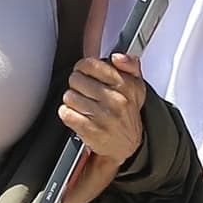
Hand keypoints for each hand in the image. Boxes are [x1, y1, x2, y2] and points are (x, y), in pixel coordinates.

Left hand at [57, 53, 145, 202]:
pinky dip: (68, 114)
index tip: (86, 73)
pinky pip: (65, 113)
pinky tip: (78, 116)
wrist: (129, 145)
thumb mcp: (136, 86)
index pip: (91, 65)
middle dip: (77, 85)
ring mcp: (104, 117)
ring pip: (69, 96)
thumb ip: (131, 65)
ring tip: (83, 106)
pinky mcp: (91, 130)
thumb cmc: (127, 113)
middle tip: (85, 93)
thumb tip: (118, 57)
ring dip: (72, 101)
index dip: (83, 67)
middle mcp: (116, 101)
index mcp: (126, 86)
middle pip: (76, 79)